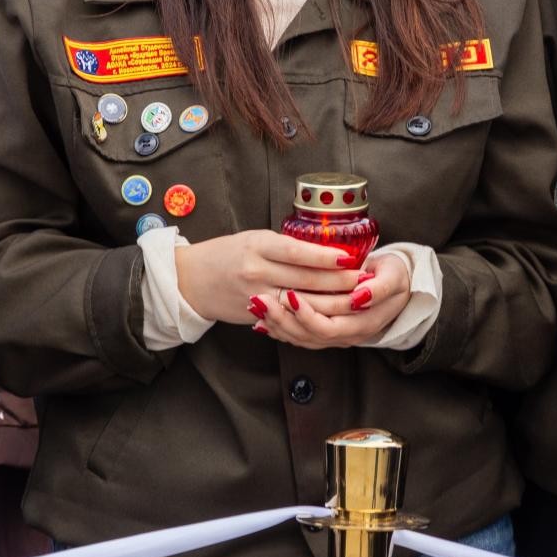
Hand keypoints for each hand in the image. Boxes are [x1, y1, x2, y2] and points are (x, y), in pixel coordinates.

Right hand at [174, 231, 363, 324]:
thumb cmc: (227, 254)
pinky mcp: (256, 315)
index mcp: (258, 246)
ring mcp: (256, 296)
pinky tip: (331, 314)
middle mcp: (257, 272)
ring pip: (302, 303)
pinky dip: (312, 316)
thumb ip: (285, 246)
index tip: (350, 257)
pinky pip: (289, 317)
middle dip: (339, 282)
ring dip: (332, 303)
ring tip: (356, 299)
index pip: (298, 252)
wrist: (192, 280)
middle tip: (364, 280)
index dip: (326, 256)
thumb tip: (324, 250)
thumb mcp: (254, 239)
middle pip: (306, 280)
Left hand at [250, 248, 413, 349]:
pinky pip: (299, 335)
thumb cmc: (393, 275)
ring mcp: (335, 335)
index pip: (329, 327)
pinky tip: (260, 317)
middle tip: (261, 300)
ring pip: (300, 338)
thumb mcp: (393, 277)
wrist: (397, 283)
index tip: (291, 295)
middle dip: (282, 320)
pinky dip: (279, 327)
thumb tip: (358, 296)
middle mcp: (347, 335)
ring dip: (276, 324)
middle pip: (309, 336)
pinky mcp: (325, 330)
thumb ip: (378, 288)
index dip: (308, 315)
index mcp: (364, 323)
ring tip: (256, 306)